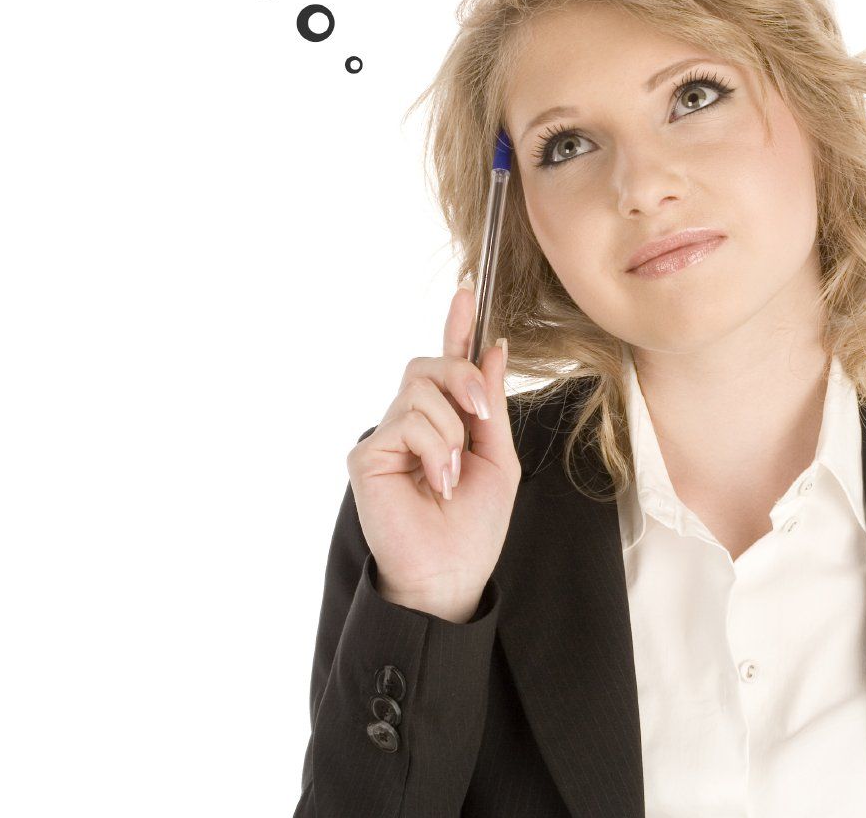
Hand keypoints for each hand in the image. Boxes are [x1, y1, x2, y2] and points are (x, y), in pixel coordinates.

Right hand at [346, 283, 519, 621]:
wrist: (451, 575)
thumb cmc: (473, 527)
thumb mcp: (498, 458)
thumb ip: (491, 405)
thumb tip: (493, 348)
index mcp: (444, 421)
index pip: (448, 364)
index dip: (457, 326)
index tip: (470, 291)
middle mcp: (410, 422)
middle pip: (429, 365)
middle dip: (462, 377)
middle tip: (480, 414)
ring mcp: (386, 436)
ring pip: (422, 390)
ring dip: (452, 431)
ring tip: (453, 476)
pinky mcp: (367, 453)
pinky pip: (409, 420)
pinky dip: (436, 449)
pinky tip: (438, 483)